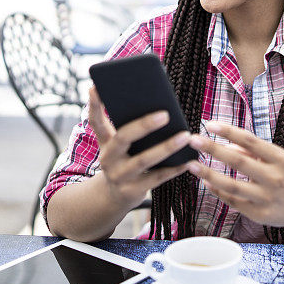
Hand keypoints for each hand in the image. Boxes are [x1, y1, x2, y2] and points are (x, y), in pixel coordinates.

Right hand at [87, 86, 189, 209]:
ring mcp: (119, 176)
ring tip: (185, 135)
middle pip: (123, 138)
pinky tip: (188, 160)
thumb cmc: (125, 160)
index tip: (96, 87)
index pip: (96, 120)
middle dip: (144, 125)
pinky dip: (173, 169)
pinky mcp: (132, 191)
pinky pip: (156, 178)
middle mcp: (108, 158)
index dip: (95, 105)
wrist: (114, 196)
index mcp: (105, 141)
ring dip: (166, 147)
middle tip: (165, 114)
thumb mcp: (120, 145)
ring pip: (143, 160)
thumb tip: (157, 104)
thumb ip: (131, 126)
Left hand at [186, 122, 283, 228]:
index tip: (209, 124)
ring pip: (232, 186)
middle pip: (238, 162)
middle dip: (213, 149)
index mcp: (280, 158)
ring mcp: (266, 198)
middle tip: (193, 140)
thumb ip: (254, 152)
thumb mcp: (279, 158)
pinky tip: (206, 182)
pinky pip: (234, 202)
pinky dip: (218, 191)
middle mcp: (274, 178)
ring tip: (191, 165)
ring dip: (209, 174)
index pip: (250, 141)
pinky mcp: (260, 215)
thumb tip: (226, 147)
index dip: (228, 131)